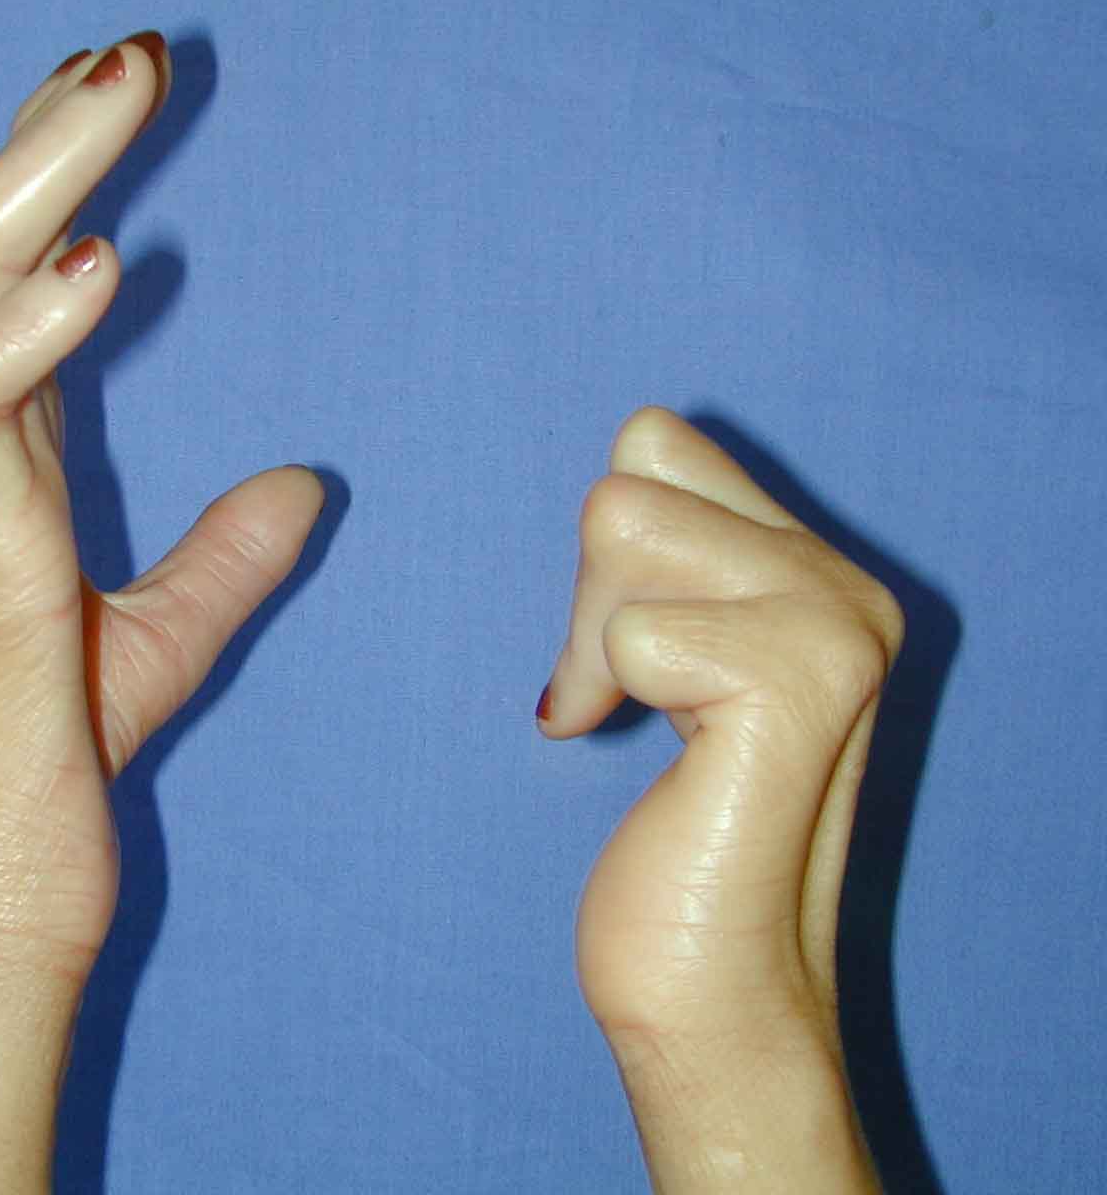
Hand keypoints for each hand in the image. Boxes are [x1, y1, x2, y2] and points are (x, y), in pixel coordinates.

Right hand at [0, 35, 322, 1192]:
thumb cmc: (50, 763)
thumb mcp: (161, 637)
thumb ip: (224, 555)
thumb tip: (306, 484)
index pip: (10, 277)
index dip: (53, 171)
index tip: (119, 88)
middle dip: (40, 137)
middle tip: (128, 53)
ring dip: (26, 181)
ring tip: (114, 94)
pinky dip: (22, 335)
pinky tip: (100, 273)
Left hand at [540, 408, 900, 1192]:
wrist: (717, 992)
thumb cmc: (680, 843)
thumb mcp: (678, 667)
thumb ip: (676, 564)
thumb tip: (620, 476)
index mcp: (819, 574)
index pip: (655, 443)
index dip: (600, 555)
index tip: (626, 658)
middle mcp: (846, 588)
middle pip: (628, 478)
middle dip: (587, 596)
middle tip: (626, 697)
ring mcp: (834, 630)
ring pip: (620, 527)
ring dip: (593, 642)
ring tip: (642, 725)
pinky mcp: (796, 689)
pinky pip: (628, 629)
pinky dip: (606, 693)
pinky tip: (657, 767)